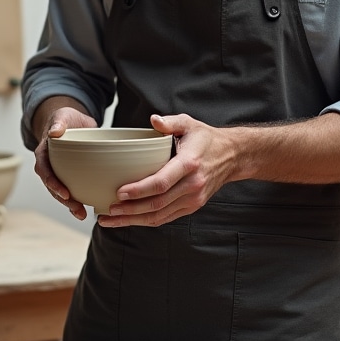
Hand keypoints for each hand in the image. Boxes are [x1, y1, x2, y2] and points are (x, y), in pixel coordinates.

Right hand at [34, 104, 97, 219]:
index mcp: (44, 152)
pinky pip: (72, 189)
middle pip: (52, 186)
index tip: (64, 193)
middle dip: (63, 200)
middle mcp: (49, 165)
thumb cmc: (66, 118)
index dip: (52, 183)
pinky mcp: (70, 174)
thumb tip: (54, 132)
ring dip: (70, 204)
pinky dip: (78, 199)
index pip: (44, 170)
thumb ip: (59, 122)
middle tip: (77, 209)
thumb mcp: (62, 116)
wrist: (71, 120)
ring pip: (61, 191)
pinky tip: (89, 208)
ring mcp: (59, 171)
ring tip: (82, 215)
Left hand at [98, 113, 238, 227]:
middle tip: (107, 211)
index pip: (161, 183)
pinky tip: (130, 219)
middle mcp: (192, 185)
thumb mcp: (189, 123)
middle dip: (130, 211)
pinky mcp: (192, 206)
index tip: (119, 193)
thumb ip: (170, 122)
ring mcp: (193, 199)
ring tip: (111, 220)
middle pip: (157, 204)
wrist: (232, 156)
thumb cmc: (206, 139)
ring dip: (134, 220)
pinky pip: (166, 217)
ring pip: (160, 216)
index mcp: (189, 164)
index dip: (139, 191)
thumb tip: (153, 120)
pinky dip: (146, 221)